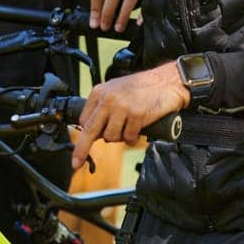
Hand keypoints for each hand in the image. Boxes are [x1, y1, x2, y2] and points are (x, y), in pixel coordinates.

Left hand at [70, 63, 188, 168]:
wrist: (167, 81)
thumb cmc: (144, 87)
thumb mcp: (117, 90)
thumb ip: (105, 107)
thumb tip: (96, 131)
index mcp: (100, 92)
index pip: (84, 119)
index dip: (85, 134)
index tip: (81, 147)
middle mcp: (108, 99)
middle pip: (90, 130)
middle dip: (82, 149)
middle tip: (76, 162)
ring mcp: (122, 107)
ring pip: (111, 137)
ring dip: (120, 138)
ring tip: (129, 128)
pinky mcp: (136, 114)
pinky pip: (128, 137)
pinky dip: (132, 139)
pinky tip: (138, 130)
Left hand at [89, 0, 140, 32]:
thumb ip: (106, 2)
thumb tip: (96, 24)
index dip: (95, 8)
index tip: (94, 25)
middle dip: (107, 12)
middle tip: (104, 27)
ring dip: (123, 14)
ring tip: (118, 28)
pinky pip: (148, 1)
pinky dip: (142, 14)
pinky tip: (138, 24)